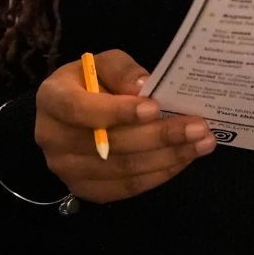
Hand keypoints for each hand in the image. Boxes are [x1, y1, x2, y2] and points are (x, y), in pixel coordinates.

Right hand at [34, 49, 214, 203]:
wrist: (67, 116)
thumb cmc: (87, 83)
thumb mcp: (101, 64)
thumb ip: (121, 71)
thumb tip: (144, 87)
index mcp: (51, 99)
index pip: (80, 109)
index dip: (118, 111)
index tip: (155, 107)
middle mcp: (52, 138)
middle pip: (109, 145)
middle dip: (159, 136)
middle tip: (198, 127)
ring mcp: (67, 170)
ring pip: (124, 169)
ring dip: (168, 158)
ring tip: (201, 143)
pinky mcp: (84, 190)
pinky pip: (128, 188)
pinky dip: (160, 174)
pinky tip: (183, 159)